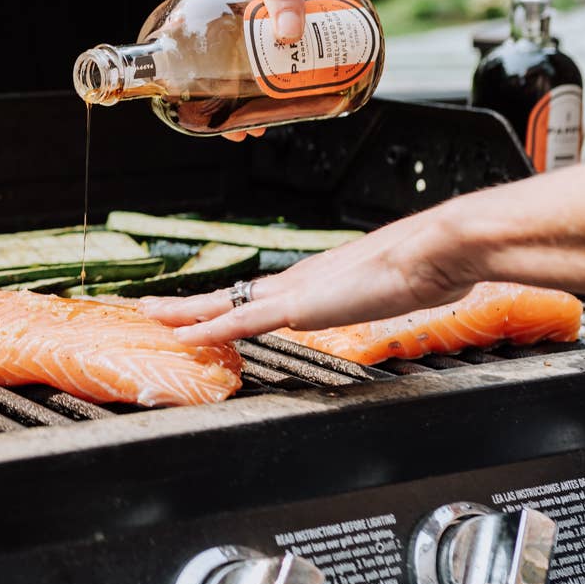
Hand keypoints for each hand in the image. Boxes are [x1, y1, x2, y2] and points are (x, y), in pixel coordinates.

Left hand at [139, 202, 477, 344]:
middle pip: (229, 295)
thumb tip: (386, 296)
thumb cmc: (423, 265)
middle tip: (152, 306)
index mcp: (315, 279)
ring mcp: (294, 292)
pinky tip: (182, 335)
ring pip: (222, 303)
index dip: (227, 304)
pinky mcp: (298, 306)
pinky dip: (207, 328)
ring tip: (149, 314)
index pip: (258, 295)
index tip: (204, 309)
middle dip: (188, 303)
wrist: (435, 248)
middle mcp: (296, 281)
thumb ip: (377, 293)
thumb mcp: (393, 287)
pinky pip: (240, 321)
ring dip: (183, 311)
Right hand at [173, 0, 341, 141]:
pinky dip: (254, 79)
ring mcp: (232, 14)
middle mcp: (208, 4)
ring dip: (235, 96)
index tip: (191, 106)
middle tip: (234, 127)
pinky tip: (272, 99)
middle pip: (198, 61)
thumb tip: (287, 33)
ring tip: (254, 123)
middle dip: (212, 99)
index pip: (168, 40)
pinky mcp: (256, 21)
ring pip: (224, 64)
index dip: (175, 77)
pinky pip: (247, 56)